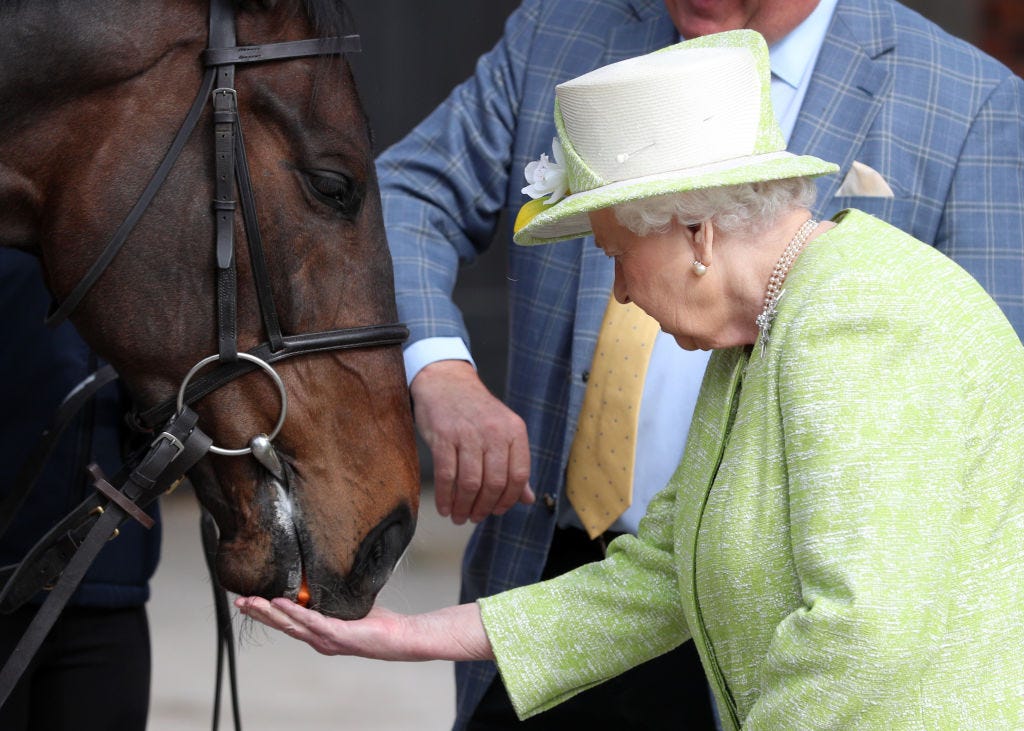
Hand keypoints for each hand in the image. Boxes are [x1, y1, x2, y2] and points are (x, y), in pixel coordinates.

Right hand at [234, 596, 492, 661]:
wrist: (401, 637)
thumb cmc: (378, 622)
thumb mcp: (351, 604)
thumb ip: (334, 595)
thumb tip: (326, 569)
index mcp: (319, 631)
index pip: (287, 620)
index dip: (266, 611)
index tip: (247, 598)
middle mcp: (319, 638)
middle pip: (282, 624)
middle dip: (259, 612)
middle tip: (238, 600)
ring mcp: (327, 639)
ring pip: (292, 624)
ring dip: (270, 612)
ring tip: (252, 601)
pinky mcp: (339, 635)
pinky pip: (313, 621)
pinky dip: (296, 612)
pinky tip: (281, 603)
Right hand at [410, 360, 533, 522]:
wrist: (446, 381)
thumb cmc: (475, 411)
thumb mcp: (502, 431)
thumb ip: (515, 464)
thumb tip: (527, 499)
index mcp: (514, 431)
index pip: (519, 475)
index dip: (509, 499)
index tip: (497, 511)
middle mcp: (494, 431)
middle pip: (494, 483)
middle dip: (484, 507)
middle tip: (474, 518)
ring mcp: (468, 433)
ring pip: (470, 483)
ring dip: (463, 506)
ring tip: (458, 516)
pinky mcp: (443, 436)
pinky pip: (446, 475)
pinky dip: (445, 497)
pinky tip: (444, 507)